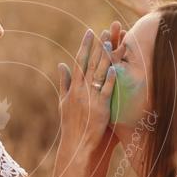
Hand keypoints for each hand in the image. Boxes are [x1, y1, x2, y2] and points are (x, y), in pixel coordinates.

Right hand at [58, 30, 115, 156]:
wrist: (76, 144)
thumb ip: (64, 82)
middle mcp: (80, 91)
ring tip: (111, 42)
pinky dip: (110, 78)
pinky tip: (115, 67)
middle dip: (97, 46)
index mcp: (73, 88)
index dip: (85, 46)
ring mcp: (90, 98)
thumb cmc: (72, 124)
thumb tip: (61, 65)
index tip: (90, 32)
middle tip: (104, 31)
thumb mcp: (64, 102)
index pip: (79, 62)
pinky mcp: (100, 108)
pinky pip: (106, 90)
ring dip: (105, 57)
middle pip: (90, 64)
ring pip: (98, 73)